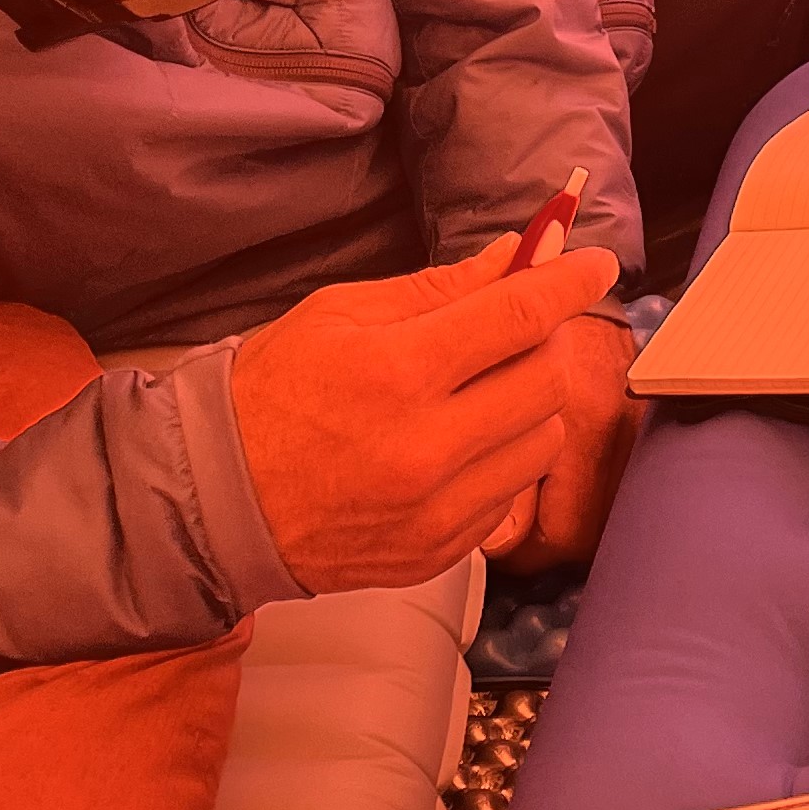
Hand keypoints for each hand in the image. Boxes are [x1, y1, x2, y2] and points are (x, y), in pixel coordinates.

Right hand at [229, 239, 631, 593]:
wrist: (213, 503)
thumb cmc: (270, 394)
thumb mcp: (339, 315)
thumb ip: (438, 288)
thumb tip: (516, 257)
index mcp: (398, 371)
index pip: (520, 315)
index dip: (569, 281)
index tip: (595, 262)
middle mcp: (427, 446)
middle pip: (545, 379)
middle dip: (544, 342)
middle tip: (518, 329)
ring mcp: (436, 509)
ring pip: (542, 441)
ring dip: (529, 405)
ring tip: (481, 392)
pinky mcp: (439, 553)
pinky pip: (510, 495)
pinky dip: (501, 461)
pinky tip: (457, 446)